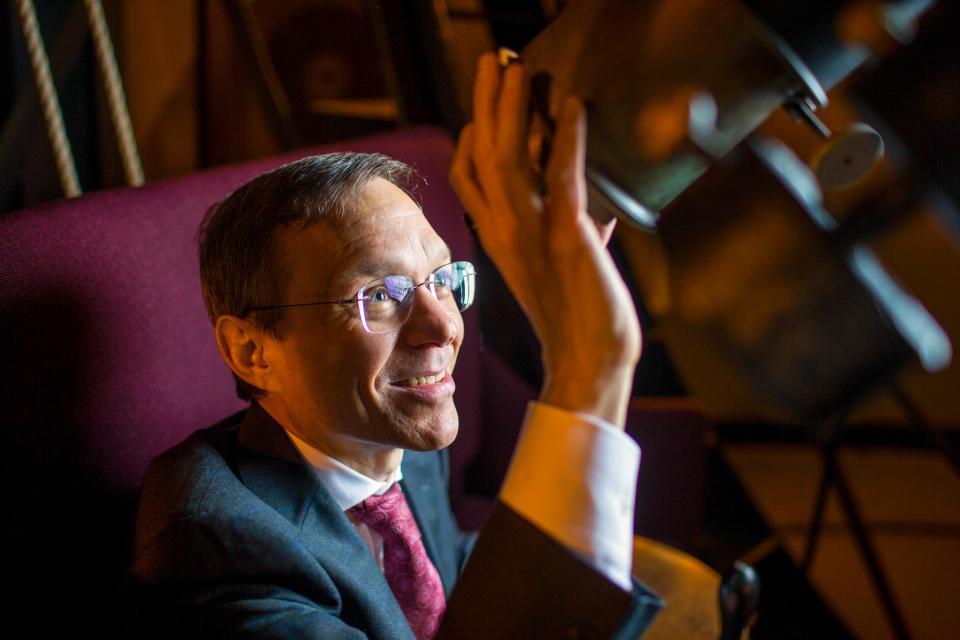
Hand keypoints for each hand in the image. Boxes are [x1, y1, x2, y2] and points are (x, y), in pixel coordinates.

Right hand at [450, 52, 641, 426]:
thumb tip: (592, 211)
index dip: (470, 138)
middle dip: (485, 103)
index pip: (467, 179)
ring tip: (518, 69)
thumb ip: (566, 233)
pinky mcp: (567, 240)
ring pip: (509, 159)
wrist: (586, 362)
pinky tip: (574, 107)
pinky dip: (569, 140)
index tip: (482, 108)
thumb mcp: (558, 268)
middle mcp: (506, 232)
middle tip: (492, 61)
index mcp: (498, 239)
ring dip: (514, 109)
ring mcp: (533, 235)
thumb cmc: (577, 317)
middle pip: (482, 155)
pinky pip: (562, 179)